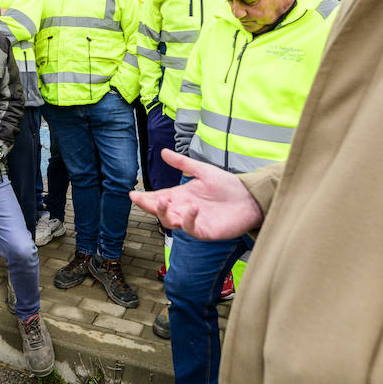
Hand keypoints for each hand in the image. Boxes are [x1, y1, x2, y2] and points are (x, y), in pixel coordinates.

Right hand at [129, 149, 262, 239]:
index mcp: (181, 196)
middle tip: (140, 199)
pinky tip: (192, 208)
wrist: (249, 198)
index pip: (159, 197)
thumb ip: (182, 163)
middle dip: (149, 205)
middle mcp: (184, 210)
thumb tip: (163, 152)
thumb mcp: (202, 170)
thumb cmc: (227, 186)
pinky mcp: (205, 231)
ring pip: (171, 222)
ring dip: (165, 212)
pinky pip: (191, 229)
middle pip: (160, 210)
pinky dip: (188, 219)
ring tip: (164, 200)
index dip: (146, 197)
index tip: (133, 193)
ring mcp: (194, 222)